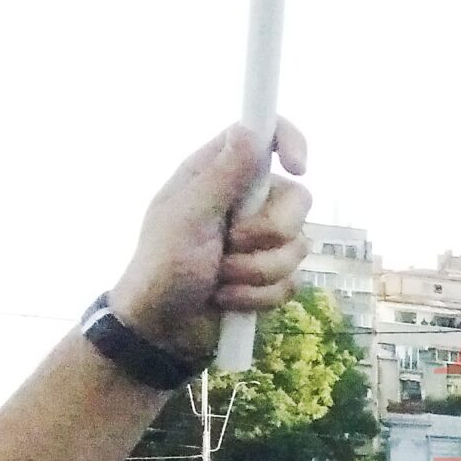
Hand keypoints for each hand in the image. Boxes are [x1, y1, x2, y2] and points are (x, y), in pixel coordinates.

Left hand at [108, 121, 312, 358]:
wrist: (162, 329)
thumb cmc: (162, 267)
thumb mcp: (188, 218)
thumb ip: (222, 176)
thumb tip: (251, 131)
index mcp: (218, 175)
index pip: (265, 136)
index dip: (290, 142)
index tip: (298, 166)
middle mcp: (245, 203)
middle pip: (298, 199)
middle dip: (269, 232)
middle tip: (231, 243)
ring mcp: (261, 242)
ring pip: (298, 247)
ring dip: (257, 271)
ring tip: (221, 278)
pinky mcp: (271, 277)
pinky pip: (292, 282)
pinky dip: (259, 295)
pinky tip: (228, 298)